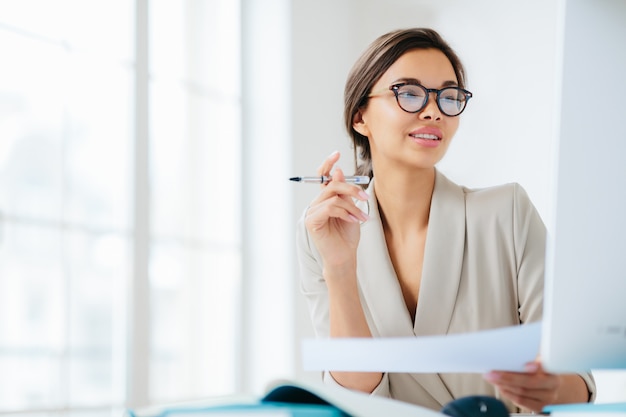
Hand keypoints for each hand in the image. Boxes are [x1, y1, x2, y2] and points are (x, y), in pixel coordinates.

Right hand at [304, 151, 368, 268]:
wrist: (344, 256)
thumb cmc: (348, 235)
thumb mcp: (351, 209)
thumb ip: (345, 192)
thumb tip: (338, 171)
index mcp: (326, 198)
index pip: (323, 177)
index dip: (327, 164)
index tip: (337, 153)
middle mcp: (317, 203)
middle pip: (331, 184)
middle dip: (351, 188)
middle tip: (365, 197)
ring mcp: (313, 212)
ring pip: (333, 196)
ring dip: (352, 205)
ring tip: (362, 217)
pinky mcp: (312, 221)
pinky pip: (330, 208)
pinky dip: (344, 212)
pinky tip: (353, 221)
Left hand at [483, 361, 559, 412]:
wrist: (550, 385)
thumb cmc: (540, 370)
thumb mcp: (538, 359)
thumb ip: (529, 357)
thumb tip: (510, 351)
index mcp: (552, 371)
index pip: (544, 368)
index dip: (535, 367)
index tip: (526, 365)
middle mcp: (552, 386)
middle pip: (528, 382)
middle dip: (507, 377)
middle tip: (492, 373)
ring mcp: (547, 398)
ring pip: (522, 392)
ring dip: (504, 385)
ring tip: (492, 379)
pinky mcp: (539, 407)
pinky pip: (521, 401)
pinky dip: (508, 393)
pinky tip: (500, 387)